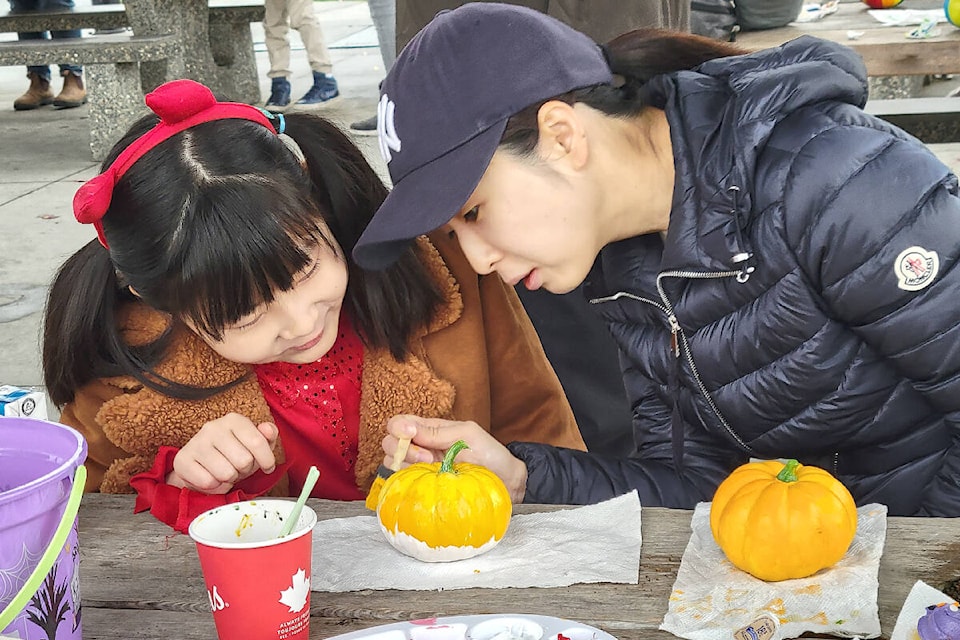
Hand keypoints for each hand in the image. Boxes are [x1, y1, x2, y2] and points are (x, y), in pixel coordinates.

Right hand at [168, 413, 278, 493]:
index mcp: (234, 420)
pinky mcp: (182, 460)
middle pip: (244, 461)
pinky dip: (214, 486)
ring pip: (226, 473)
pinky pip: (208, 483)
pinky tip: (212, 478)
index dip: (267, 460)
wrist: (202, 466)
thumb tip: (268, 430)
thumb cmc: (234, 454)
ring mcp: (196, 443)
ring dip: (230, 479)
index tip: (267, 467)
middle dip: (245, 470)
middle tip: (238, 467)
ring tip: (225, 472)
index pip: (258, 442)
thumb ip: (268, 435)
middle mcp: (213, 427)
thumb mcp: (256, 444)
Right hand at [382, 415, 527, 501]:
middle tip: (429, 458)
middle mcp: (421, 447)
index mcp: (430, 429)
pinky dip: (407, 482)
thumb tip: (405, 427)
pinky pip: (402, 484)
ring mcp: (421, 468)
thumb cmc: (490, 455)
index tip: (413, 437)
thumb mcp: (467, 434)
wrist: (506, 484)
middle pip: (389, 443)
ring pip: (392, 463)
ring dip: (406, 466)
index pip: (398, 423)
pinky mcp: (423, 487)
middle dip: (403, 449)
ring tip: (432, 470)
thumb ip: (437, 430)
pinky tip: (426, 483)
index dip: (398, 429)